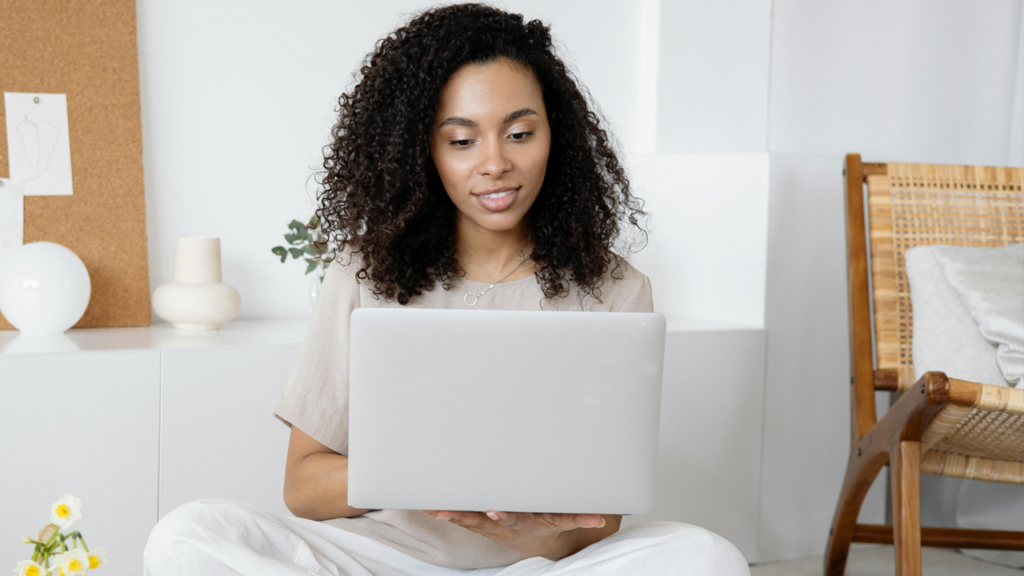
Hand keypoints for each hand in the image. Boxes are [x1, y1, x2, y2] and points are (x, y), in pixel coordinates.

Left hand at [421, 510, 611, 559]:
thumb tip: (600, 519)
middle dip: (463, 515)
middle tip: (446, 511)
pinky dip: (444, 510)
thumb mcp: (565, 520)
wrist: (534, 540)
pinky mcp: (478, 520)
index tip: (494, 511)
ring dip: (448, 513)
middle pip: (480, 520)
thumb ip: (580, 517)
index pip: (512, 519)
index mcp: (522, 522)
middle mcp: (501, 525)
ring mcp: (487, 524)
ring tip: (430, 507)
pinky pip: (460, 515)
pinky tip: (427, 503)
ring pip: (465, 519)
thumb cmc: (548, 524)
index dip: (503, 516)